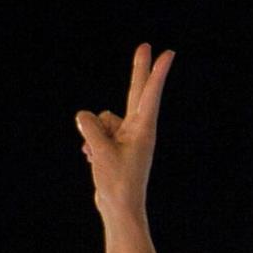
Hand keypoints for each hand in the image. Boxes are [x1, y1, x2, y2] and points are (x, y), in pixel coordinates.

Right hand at [75, 43, 174, 216]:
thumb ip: (91, 128)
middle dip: (139, 69)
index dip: (156, 72)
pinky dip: (91, 144)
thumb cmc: (117, 181)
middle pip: (136, 92)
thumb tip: (84, 115)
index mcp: (143, 129)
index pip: (149, 94)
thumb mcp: (100, 152)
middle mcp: (138, 129)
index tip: (168, 53)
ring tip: (99, 157)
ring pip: (102, 120)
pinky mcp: (116, 145)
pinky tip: (93, 160)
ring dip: (93, 135)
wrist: (119, 207)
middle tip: (146, 45)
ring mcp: (127, 136)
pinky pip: (96, 133)